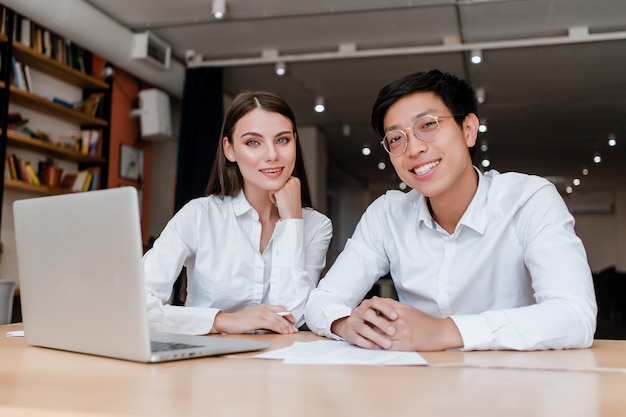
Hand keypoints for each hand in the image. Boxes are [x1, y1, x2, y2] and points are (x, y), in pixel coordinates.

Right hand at [213, 305, 297, 333]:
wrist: (228, 321)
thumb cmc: (241, 321)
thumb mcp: (255, 317)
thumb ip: (265, 319)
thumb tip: (276, 325)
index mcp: (263, 306)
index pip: (280, 308)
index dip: (288, 315)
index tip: (293, 321)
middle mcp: (263, 308)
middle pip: (281, 314)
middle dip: (289, 323)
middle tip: (294, 329)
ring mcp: (260, 313)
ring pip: (278, 320)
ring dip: (286, 327)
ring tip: (291, 332)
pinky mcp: (257, 320)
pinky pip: (272, 324)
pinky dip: (279, 328)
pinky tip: (283, 332)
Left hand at [268, 176, 301, 218]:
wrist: (292, 216)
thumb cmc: (292, 207)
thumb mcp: (292, 191)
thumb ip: (287, 184)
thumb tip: (277, 180)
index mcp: (296, 180)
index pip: (282, 179)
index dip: (282, 189)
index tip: (285, 196)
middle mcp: (292, 180)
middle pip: (277, 182)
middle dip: (278, 191)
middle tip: (284, 199)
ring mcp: (286, 185)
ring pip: (273, 186)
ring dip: (274, 194)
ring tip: (281, 201)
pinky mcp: (279, 190)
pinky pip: (270, 191)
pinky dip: (272, 198)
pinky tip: (278, 203)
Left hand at [332, 296, 462, 350]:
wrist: (440, 332)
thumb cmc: (424, 320)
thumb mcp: (408, 308)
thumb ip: (392, 304)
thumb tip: (377, 301)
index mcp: (400, 311)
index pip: (379, 312)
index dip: (368, 316)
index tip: (360, 318)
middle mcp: (400, 321)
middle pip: (378, 324)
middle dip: (367, 327)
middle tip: (357, 329)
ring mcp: (403, 333)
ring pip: (382, 336)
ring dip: (371, 338)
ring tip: (363, 339)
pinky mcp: (407, 345)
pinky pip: (390, 346)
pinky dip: (381, 347)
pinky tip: (375, 348)